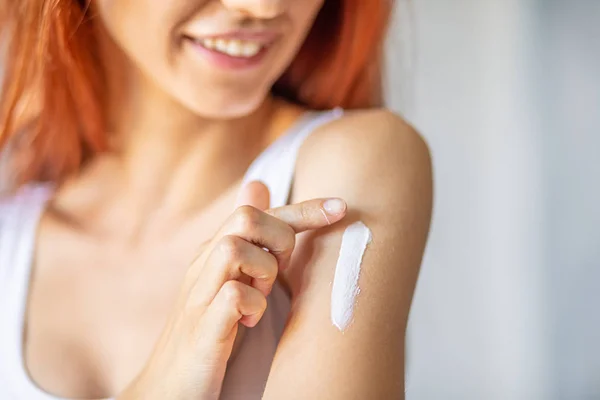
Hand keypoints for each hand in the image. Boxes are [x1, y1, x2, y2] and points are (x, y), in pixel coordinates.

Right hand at [118, 182, 346, 399]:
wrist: (168, 387)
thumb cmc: (210, 331)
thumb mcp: (232, 278)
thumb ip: (249, 238)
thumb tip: (259, 184)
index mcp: (214, 252)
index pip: (258, 212)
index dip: (304, 208)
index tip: (342, 208)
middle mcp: (203, 265)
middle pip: (245, 217)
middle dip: (280, 238)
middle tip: (281, 271)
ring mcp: (199, 295)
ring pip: (233, 247)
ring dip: (263, 271)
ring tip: (261, 296)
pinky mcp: (201, 330)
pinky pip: (233, 296)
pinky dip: (253, 306)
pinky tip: (249, 322)